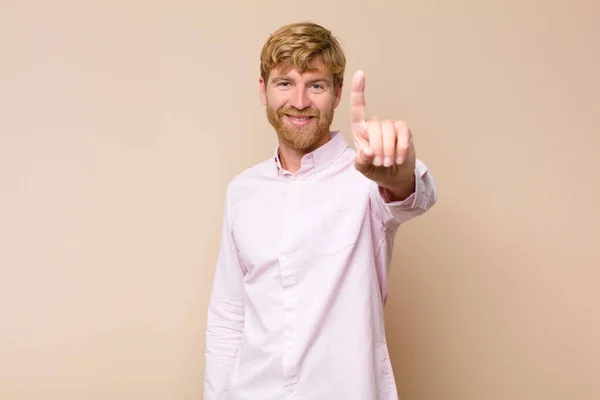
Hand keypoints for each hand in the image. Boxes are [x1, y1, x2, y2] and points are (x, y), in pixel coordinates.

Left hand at [350, 70, 415, 200]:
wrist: (393, 176)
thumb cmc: (374, 169)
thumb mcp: (363, 168)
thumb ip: (361, 161)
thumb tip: (367, 151)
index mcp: (360, 130)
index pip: (358, 108)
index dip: (358, 91)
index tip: (360, 73)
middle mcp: (375, 124)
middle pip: (375, 127)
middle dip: (377, 148)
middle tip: (379, 163)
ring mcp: (390, 126)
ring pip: (389, 131)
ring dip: (388, 151)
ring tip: (388, 163)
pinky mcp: (404, 131)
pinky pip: (403, 134)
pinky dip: (401, 149)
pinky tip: (399, 159)